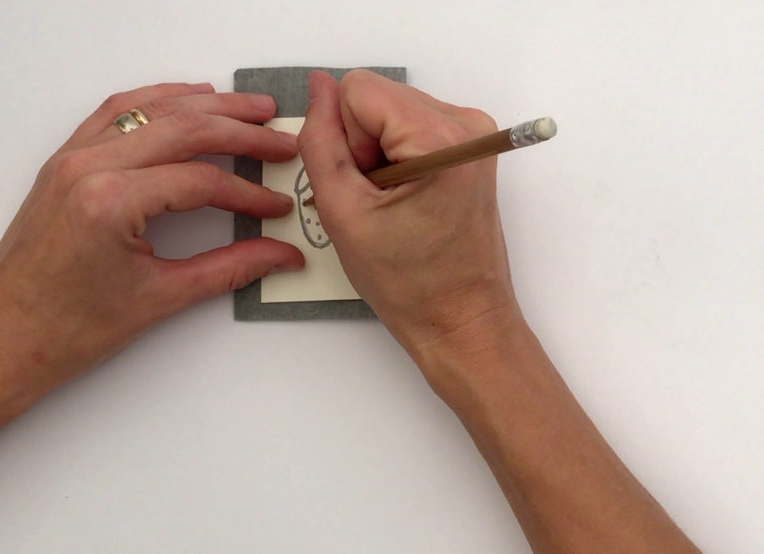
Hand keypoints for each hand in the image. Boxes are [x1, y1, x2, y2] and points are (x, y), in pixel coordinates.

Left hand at [0, 82, 303, 434]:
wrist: (5, 339)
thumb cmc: (67, 328)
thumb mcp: (160, 299)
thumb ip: (229, 268)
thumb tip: (278, 255)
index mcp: (110, 201)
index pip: (201, 180)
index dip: (249, 193)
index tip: (276, 208)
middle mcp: (88, 167)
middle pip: (183, 128)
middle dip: (240, 130)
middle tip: (280, 139)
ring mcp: (72, 158)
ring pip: (151, 109)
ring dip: (206, 104)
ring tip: (249, 106)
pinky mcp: (65, 162)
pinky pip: (117, 112)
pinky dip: (158, 100)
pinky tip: (187, 99)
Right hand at [298, 70, 520, 383]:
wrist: (463, 320)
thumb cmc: (409, 284)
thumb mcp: (343, 213)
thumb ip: (320, 142)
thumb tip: (317, 87)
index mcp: (440, 137)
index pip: (357, 90)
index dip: (345, 139)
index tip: (365, 189)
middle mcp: (467, 123)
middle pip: (377, 99)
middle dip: (363, 147)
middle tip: (378, 203)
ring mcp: (474, 134)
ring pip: (391, 114)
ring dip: (379, 156)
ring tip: (394, 206)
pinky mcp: (473, 148)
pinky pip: (412, 128)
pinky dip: (398, 160)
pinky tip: (407, 201)